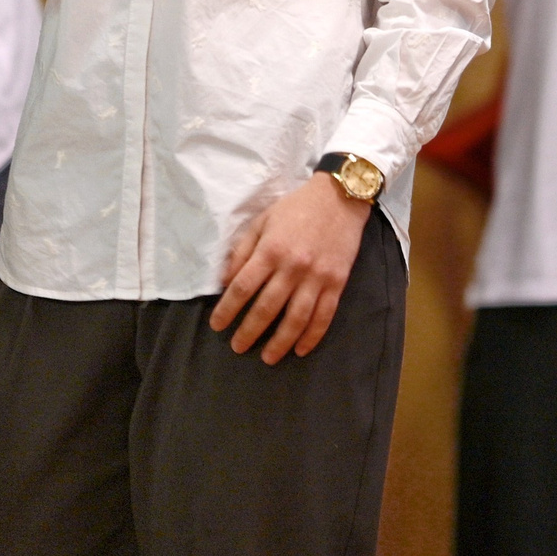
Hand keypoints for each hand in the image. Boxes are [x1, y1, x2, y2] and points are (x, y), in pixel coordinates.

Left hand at [210, 178, 371, 363]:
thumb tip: (226, 282)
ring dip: (280, 342)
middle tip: (237, 347)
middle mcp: (293, 267)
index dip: (227, 310)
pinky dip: (312, 336)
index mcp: (271, 250)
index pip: (243, 287)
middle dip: (249, 331)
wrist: (339, 198)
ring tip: (267, 358)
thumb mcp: (262, 221)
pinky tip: (300, 350)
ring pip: (296, 318)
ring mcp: (317, 277)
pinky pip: (324, 316)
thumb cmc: (295, 208)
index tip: (217, 325)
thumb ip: (242, 251)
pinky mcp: (337, 283)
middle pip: (266, 308)